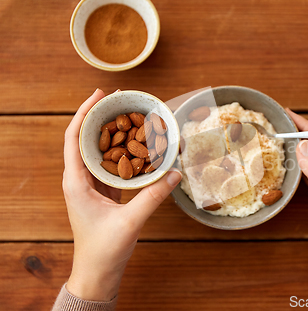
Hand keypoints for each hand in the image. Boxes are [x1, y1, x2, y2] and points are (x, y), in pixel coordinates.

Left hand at [63, 89, 181, 300]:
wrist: (98, 271)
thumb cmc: (104, 249)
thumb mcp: (130, 221)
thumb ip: (153, 196)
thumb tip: (175, 173)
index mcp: (76, 182)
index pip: (73, 138)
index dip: (84, 113)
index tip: (100, 95)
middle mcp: (80, 179)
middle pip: (85, 139)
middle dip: (101, 117)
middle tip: (120, 100)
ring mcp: (91, 186)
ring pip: (98, 151)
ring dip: (111, 132)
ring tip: (129, 116)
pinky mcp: (102, 192)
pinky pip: (111, 164)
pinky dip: (122, 151)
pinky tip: (137, 145)